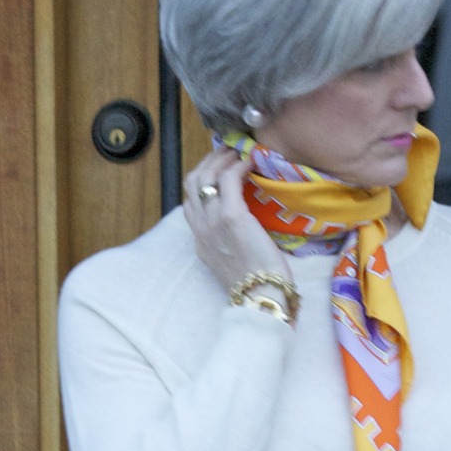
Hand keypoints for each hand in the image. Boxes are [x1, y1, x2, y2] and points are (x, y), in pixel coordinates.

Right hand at [183, 147, 291, 303]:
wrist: (259, 299)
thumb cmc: (256, 285)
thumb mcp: (233, 262)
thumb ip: (230, 241)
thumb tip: (244, 226)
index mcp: (201, 241)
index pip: (191, 201)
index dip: (203, 179)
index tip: (219, 167)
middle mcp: (201, 229)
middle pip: (193, 182)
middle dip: (209, 161)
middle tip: (228, 151)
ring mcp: (213, 222)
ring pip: (206, 176)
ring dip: (222, 158)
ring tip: (238, 152)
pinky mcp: (231, 217)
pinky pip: (229, 179)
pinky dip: (238, 165)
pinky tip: (251, 161)